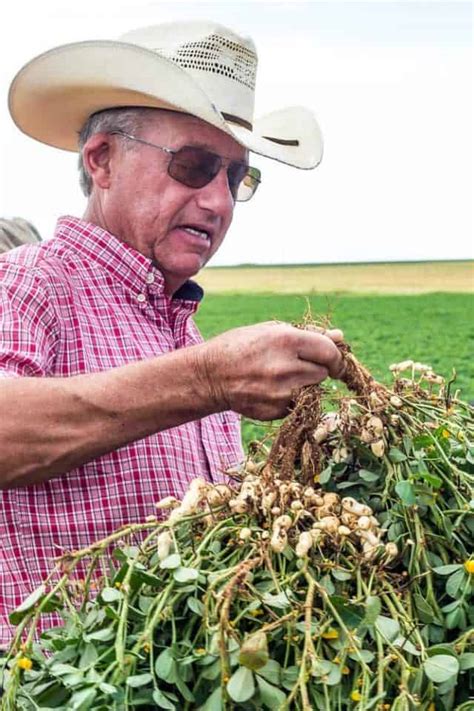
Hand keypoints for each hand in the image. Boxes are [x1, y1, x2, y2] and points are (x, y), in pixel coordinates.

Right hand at [196, 322, 344, 419]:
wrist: (210, 376)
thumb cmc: (241, 347)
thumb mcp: (271, 331)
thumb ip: (308, 334)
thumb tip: (340, 337)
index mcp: (286, 340)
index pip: (329, 351)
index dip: (335, 356)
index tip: (333, 360)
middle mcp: (285, 367)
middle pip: (323, 373)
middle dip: (316, 369)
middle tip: (298, 365)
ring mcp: (281, 393)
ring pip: (313, 390)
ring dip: (305, 384)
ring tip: (281, 376)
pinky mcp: (276, 411)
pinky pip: (298, 404)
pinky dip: (292, 398)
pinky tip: (271, 390)